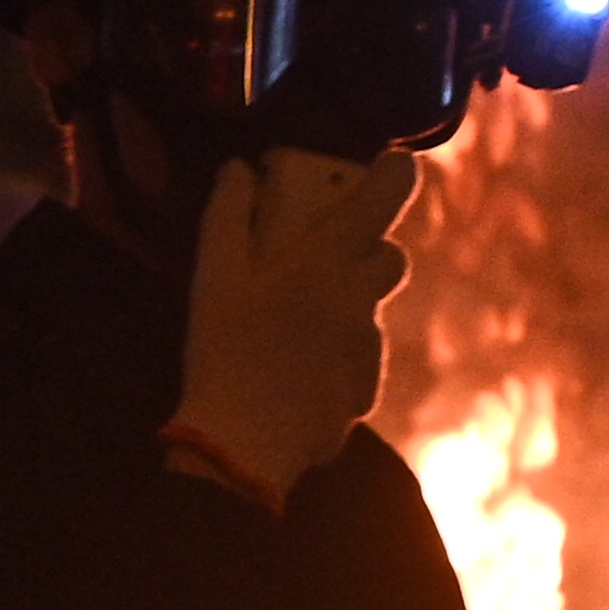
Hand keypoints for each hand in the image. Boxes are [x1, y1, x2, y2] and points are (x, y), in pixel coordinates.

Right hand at [173, 148, 415, 498]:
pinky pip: (359, 359)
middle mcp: (362, 301)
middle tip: (321, 256)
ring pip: (371, 311)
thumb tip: (240, 169)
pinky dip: (337, 355)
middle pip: (391, 257)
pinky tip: (295, 371)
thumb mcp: (213, 276)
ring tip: (291, 326)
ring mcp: (368, 351)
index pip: (385, 198)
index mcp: (329, 262)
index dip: (396, 173)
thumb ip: (228, 214)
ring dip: (346, 306)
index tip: (392, 162)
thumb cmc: (224, 350)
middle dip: (367, 249)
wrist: (241, 447)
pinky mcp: (365, 393)